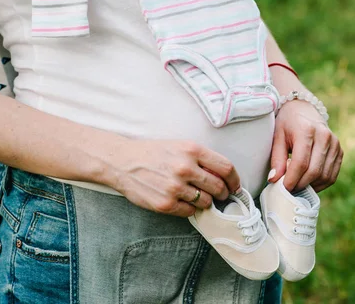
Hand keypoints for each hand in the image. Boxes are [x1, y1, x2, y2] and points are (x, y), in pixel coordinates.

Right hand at [112, 139, 240, 216]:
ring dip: (205, 201)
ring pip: (206, 202)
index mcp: (192, 150)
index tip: (235, 186)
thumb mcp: (179, 146)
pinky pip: (190, 212)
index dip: (234, 180)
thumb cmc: (153, 152)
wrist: (124, 162)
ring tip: (196, 195)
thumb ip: (201, 159)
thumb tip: (224, 178)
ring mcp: (175, 187)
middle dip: (222, 193)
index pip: (226, 168)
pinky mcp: (166, 203)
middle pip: (218, 187)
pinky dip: (190, 208)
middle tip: (219, 195)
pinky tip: (182, 200)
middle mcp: (185, 168)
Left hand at [270, 99, 342, 192]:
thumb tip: (274, 180)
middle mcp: (324, 136)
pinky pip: (332, 175)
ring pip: (325, 176)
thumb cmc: (287, 123)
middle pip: (314, 171)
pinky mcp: (339, 151)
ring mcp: (334, 144)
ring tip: (297, 186)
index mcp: (307, 130)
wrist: (303, 109)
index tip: (283, 188)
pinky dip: (320, 183)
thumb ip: (276, 158)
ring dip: (311, 186)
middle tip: (289, 191)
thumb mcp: (277, 136)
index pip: (301, 163)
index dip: (292, 179)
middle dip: (300, 184)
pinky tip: (308, 183)